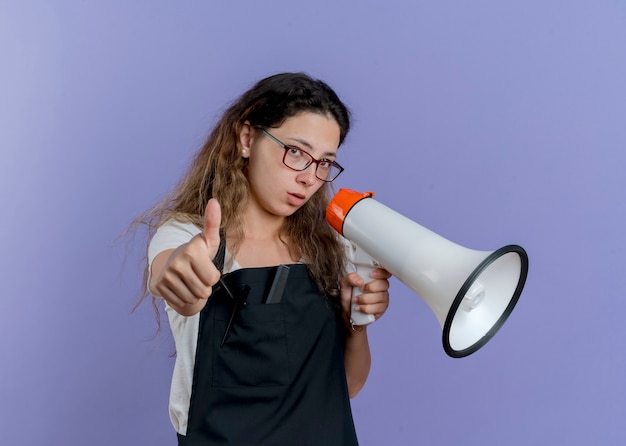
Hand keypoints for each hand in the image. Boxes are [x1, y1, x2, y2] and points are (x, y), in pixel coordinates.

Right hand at [152, 199, 222, 315]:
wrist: (172, 261)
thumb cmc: (197, 252)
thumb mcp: (208, 240)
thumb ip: (213, 223)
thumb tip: (214, 201)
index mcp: (191, 251)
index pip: (213, 279)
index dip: (213, 276)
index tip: (206, 266)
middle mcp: (176, 263)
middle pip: (203, 291)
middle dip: (205, 287)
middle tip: (198, 275)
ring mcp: (166, 275)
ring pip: (193, 299)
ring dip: (195, 294)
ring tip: (191, 280)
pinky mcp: (159, 287)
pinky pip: (181, 303)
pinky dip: (184, 299)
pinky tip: (182, 287)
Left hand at [340, 268, 390, 327]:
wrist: (347, 312)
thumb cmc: (349, 296)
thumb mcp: (345, 284)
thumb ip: (350, 278)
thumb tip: (359, 280)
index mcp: (374, 278)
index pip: (384, 272)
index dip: (381, 273)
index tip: (372, 274)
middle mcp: (381, 287)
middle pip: (384, 284)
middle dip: (371, 287)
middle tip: (361, 289)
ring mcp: (383, 298)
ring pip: (380, 296)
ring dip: (365, 299)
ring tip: (356, 300)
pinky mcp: (381, 309)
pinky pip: (378, 308)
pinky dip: (366, 308)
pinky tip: (359, 307)